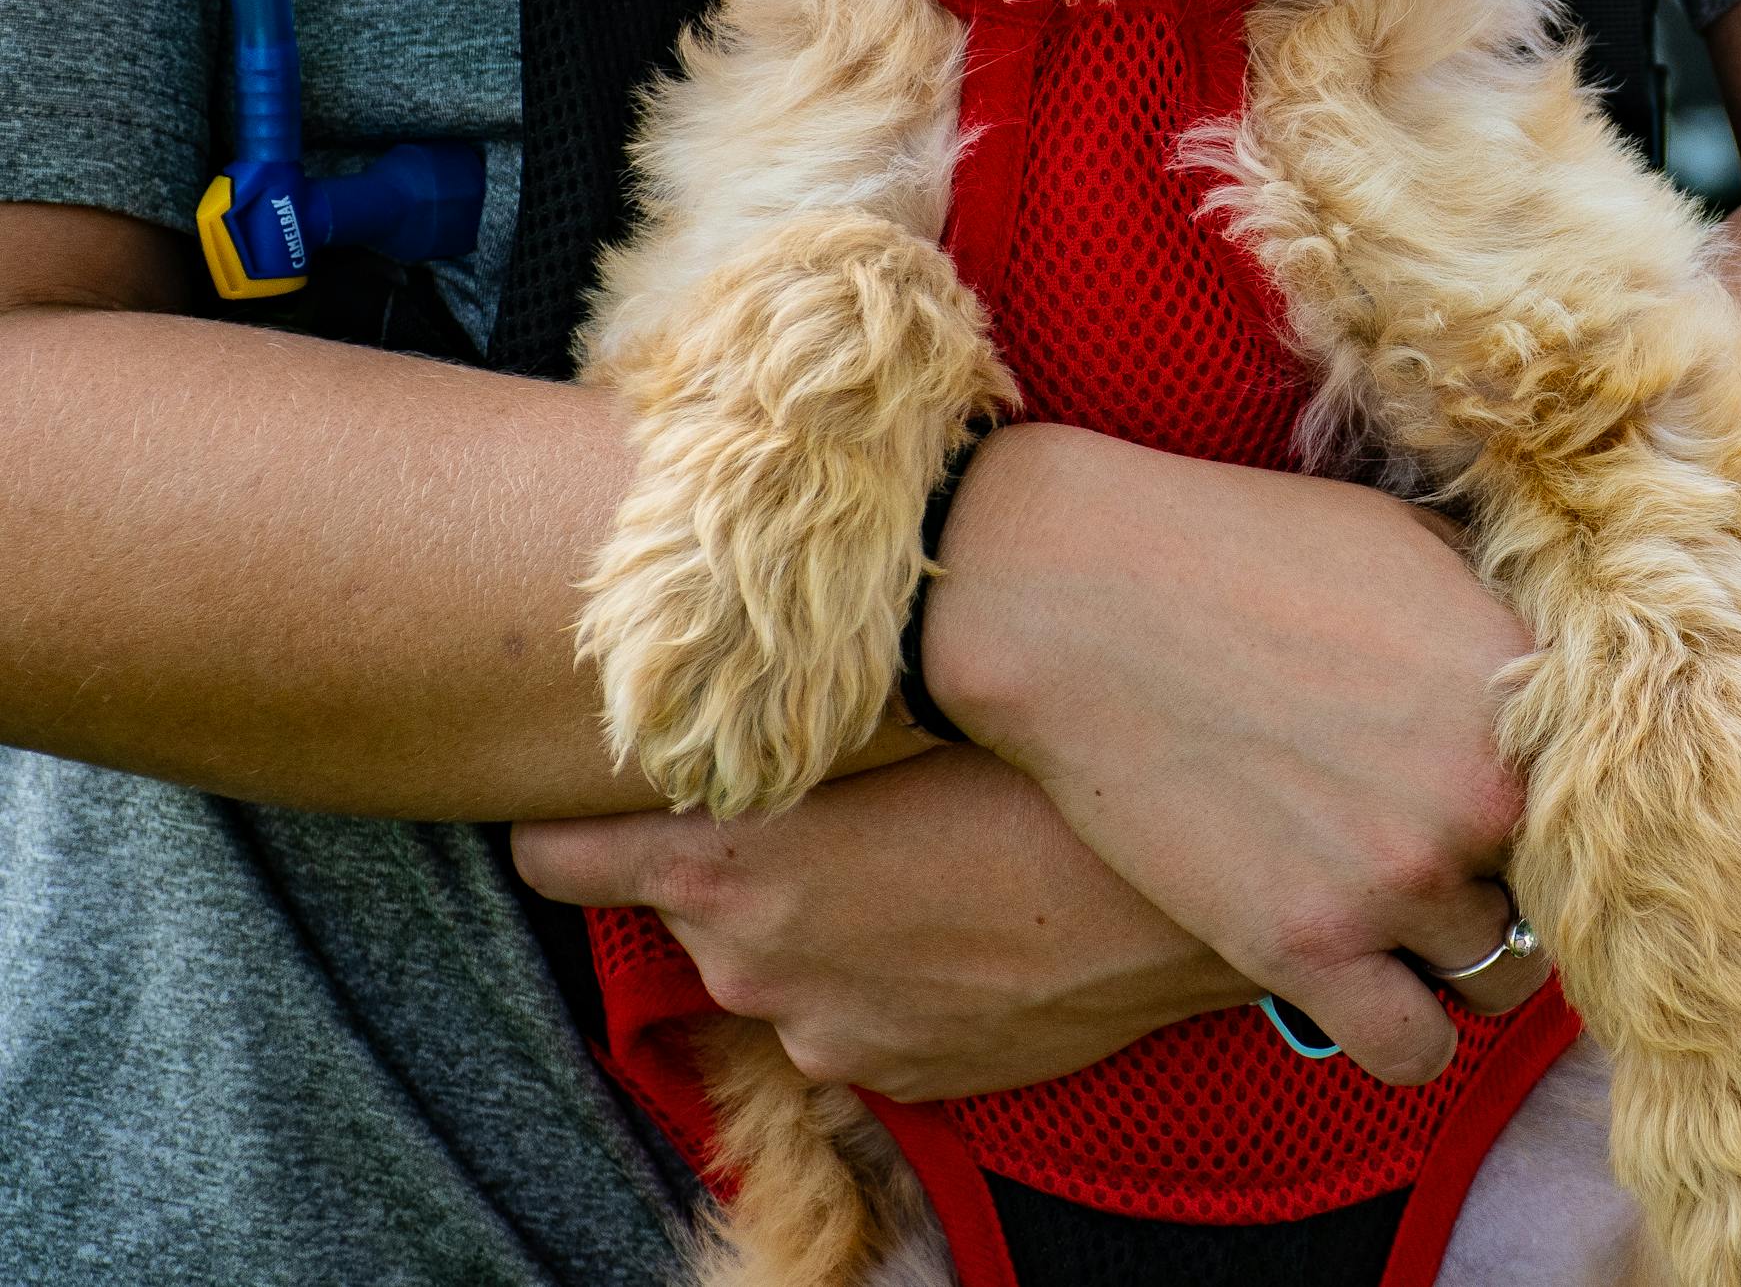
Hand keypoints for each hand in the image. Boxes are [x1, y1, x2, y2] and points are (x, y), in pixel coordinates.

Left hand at [512, 745, 1252, 1099]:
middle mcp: (755, 969)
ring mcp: (831, 1038)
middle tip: (845, 788)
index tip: (603, 776)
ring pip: (785, 962)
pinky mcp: (908, 1076)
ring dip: (830, 919)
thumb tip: (735, 663)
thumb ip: (789, 711)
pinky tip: (975, 913)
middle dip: (742, 855)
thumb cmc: (1046, 763)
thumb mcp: (902, 707)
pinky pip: (863, 1012)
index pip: (555, 858)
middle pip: (690, 904)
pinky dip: (897, 970)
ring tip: (933, 850)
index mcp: (729, 866)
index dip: (569, 814)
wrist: (1185, 886)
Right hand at [925, 422, 1549, 1085]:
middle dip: (1518, 881)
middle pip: (1561, 894)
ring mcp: (1395, 879)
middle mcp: (1483, 795)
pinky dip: (1405, 1034)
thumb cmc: (1247, 547)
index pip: (1611, 798)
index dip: (1572, 805)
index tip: (1529, 808)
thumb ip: (1497, 622)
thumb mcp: (1413, 545)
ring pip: (1496, 980)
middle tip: (1463, 863)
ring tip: (1413, 920)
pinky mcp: (1302, 947)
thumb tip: (1550, 665)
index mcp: (1526, 689)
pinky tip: (1374, 987)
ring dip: (1463, 957)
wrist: (1085, 597)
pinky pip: (1410, 1052)